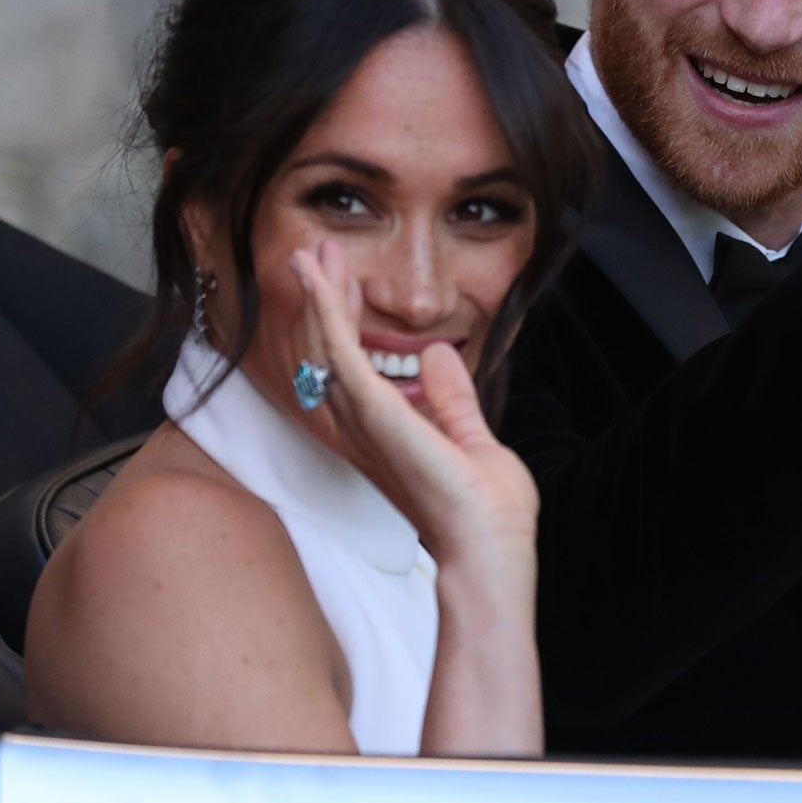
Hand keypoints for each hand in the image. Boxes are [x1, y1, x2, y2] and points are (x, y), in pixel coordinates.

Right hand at [291, 240, 536, 566]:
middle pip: (326, 352)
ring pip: (324, 346)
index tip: (346, 280)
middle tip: (317, 252)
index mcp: (382, 436)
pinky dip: (327, 309)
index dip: (345, 320)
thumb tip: (440, 355)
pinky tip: (320, 278)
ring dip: (318, 296)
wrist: (489, 550)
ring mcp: (363, 422)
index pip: (351, 367)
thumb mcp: (471, 439)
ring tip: (311, 252)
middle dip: (322, 299)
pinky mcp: (374, 413)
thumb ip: (451, 399)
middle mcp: (361, 429)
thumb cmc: (485, 515)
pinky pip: (338, 351)